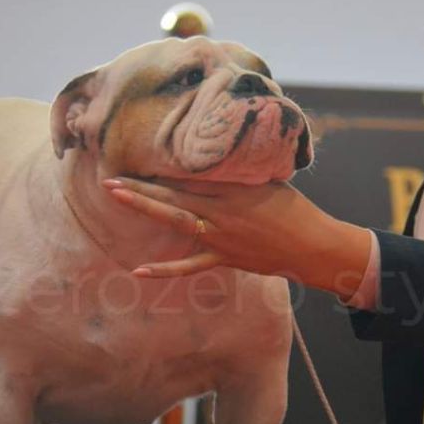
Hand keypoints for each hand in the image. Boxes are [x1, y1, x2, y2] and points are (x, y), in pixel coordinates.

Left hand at [101, 177, 370, 293]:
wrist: (313, 246)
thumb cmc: (295, 209)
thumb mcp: (269, 179)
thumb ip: (240, 169)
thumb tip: (219, 153)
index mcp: (235, 186)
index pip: (192, 172)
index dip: (164, 164)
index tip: (138, 152)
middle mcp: (223, 210)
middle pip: (175, 194)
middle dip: (141, 185)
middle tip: (110, 177)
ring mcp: (221, 236)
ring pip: (176, 220)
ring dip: (145, 208)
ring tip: (117, 196)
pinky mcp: (224, 258)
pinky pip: (190, 265)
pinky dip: (165, 269)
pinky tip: (139, 271)